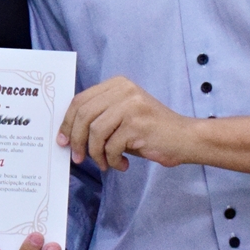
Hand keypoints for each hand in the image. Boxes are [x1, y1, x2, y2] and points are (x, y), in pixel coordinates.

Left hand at [58, 75, 195, 171]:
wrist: (185, 138)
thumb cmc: (151, 131)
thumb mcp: (122, 117)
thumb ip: (99, 119)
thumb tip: (68, 135)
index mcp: (117, 84)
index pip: (80, 101)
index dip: (67, 123)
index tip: (63, 141)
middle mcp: (124, 90)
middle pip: (83, 114)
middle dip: (76, 140)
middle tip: (78, 158)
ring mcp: (131, 105)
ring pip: (95, 132)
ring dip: (96, 154)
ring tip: (105, 164)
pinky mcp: (137, 124)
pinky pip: (111, 146)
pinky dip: (112, 160)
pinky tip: (121, 165)